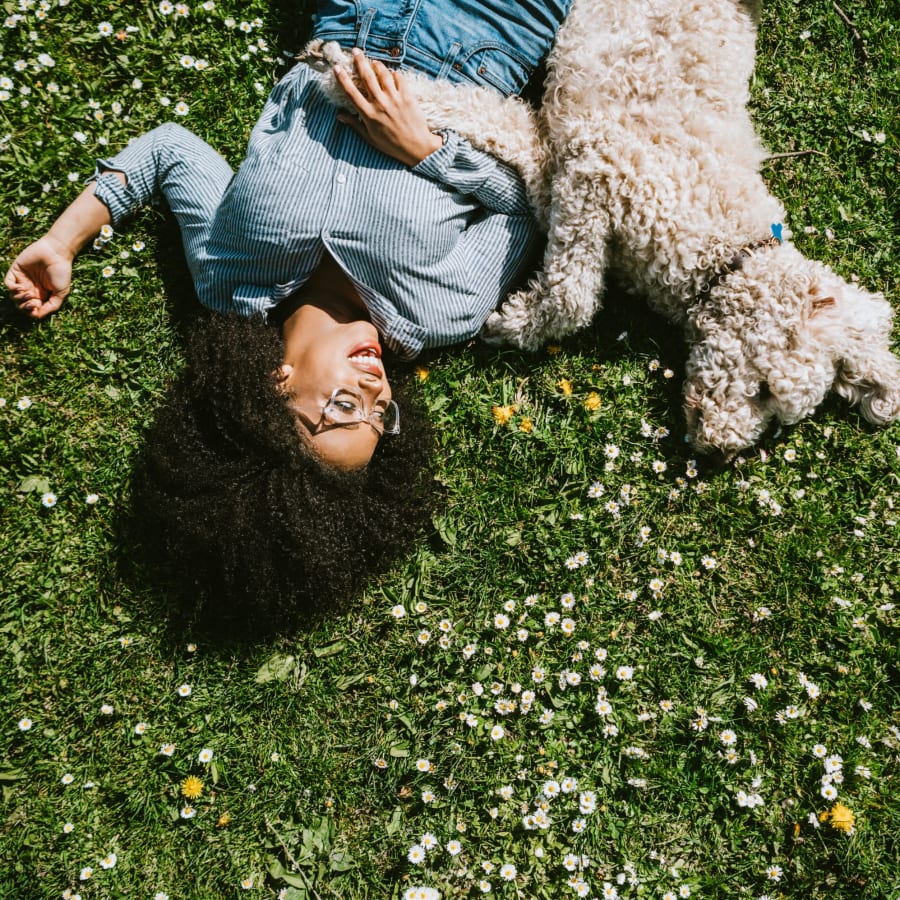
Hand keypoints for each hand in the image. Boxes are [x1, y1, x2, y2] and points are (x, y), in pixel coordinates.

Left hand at [5, 235, 73, 319]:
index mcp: (42, 295)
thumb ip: (52, 306)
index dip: (31, 312)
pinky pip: (8, 284)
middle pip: (20, 304)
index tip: (37, 308)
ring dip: (19, 299)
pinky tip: (21, 288)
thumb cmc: (62, 272)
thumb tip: (38, 316)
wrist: (57, 253)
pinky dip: (12, 289)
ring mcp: (23, 280)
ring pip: (13, 296)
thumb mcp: (61, 293)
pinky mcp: (16, 271)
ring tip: (28, 294)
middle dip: (24, 307)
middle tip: (33, 302)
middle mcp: (31, 289)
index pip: (31, 309)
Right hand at [333, 49, 442, 165]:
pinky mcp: (407, 96)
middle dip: (360, 61)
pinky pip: (399, 78)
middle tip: (356, 51)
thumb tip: (339, 116)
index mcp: (368, 114)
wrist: (416, 147)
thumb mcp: (370, 138)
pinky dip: (394, 74)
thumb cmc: (391, 145)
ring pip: (383, 73)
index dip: (342, 78)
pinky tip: (392, 75)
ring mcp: (394, 99)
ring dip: (377, 65)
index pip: (351, 92)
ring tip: (374, 62)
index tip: (337, 67)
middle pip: (366, 77)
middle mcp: (380, 104)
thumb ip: (354, 124)